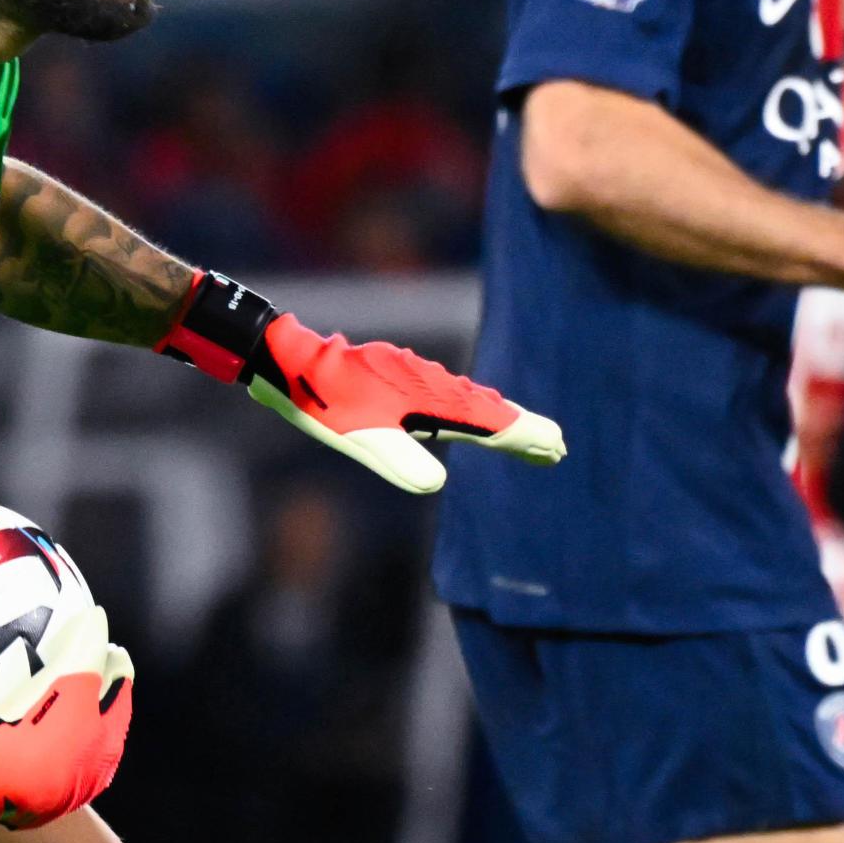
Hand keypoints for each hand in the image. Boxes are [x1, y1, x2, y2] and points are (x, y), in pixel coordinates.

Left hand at [252, 317, 565, 494]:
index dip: (523, 435)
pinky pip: (448, 394)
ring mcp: (414, 377)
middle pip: (487, 408)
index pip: (488, 420)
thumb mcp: (358, 437)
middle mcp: (430, 384)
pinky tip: (466, 414)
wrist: (287, 358)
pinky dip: (470, 408)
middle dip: (521, 428)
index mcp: (429, 398)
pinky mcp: (397, 375)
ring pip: (468, 400)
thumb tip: (437, 484)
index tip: (556, 447)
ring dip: (498, 418)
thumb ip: (398, 460)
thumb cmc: (322, 400)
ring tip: (524, 434)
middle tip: (556, 447)